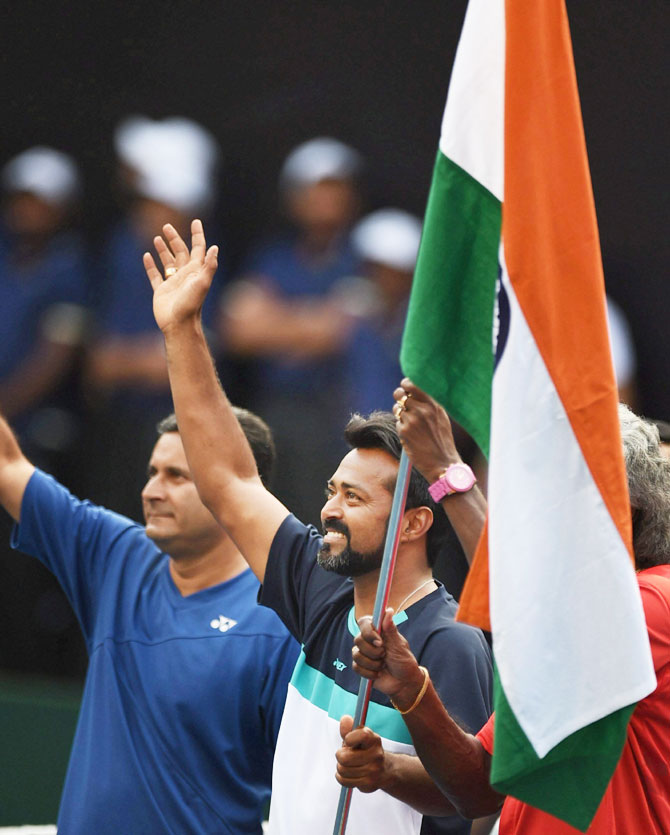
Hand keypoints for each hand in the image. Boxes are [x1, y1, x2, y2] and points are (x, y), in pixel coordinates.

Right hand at [143, 219, 218, 333]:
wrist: (179, 324)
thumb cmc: (191, 304)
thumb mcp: (202, 283)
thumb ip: (209, 266)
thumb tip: (214, 247)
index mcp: (195, 271)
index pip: (197, 249)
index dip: (197, 235)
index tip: (196, 222)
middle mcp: (185, 275)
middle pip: (180, 252)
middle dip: (174, 238)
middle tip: (166, 226)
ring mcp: (173, 283)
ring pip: (168, 262)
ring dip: (163, 250)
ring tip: (157, 238)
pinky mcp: (161, 291)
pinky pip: (155, 275)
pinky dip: (151, 266)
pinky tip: (147, 256)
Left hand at [336, 715, 388, 792]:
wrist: (385, 769)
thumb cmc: (367, 749)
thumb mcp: (360, 736)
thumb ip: (349, 728)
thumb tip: (345, 719)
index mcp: (374, 739)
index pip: (362, 735)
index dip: (349, 738)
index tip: (348, 741)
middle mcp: (376, 755)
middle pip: (344, 758)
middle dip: (340, 755)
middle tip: (345, 754)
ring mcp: (373, 771)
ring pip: (342, 770)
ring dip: (341, 767)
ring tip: (348, 764)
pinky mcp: (369, 784)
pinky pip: (344, 781)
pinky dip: (342, 777)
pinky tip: (348, 773)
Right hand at [353, 608, 425, 705]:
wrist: (403, 683)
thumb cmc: (404, 661)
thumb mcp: (399, 645)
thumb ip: (391, 629)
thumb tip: (388, 610)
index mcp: (378, 631)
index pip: (364, 622)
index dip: (368, 631)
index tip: (379, 642)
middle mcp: (369, 640)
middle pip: (358, 639)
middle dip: (373, 651)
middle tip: (384, 655)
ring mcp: (364, 653)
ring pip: (356, 654)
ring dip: (372, 663)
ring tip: (383, 666)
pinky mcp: (361, 666)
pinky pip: (356, 667)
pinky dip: (368, 673)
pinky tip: (378, 674)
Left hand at [392, 378, 459, 484]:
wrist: (443, 463)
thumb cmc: (442, 440)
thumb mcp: (441, 418)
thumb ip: (429, 404)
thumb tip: (411, 393)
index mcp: (434, 405)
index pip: (413, 385)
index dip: (406, 384)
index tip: (405, 388)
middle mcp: (423, 410)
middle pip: (400, 394)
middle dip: (398, 397)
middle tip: (401, 403)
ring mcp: (412, 420)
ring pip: (397, 409)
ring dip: (400, 415)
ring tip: (411, 424)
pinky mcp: (404, 431)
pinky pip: (397, 423)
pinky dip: (402, 428)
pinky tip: (412, 436)